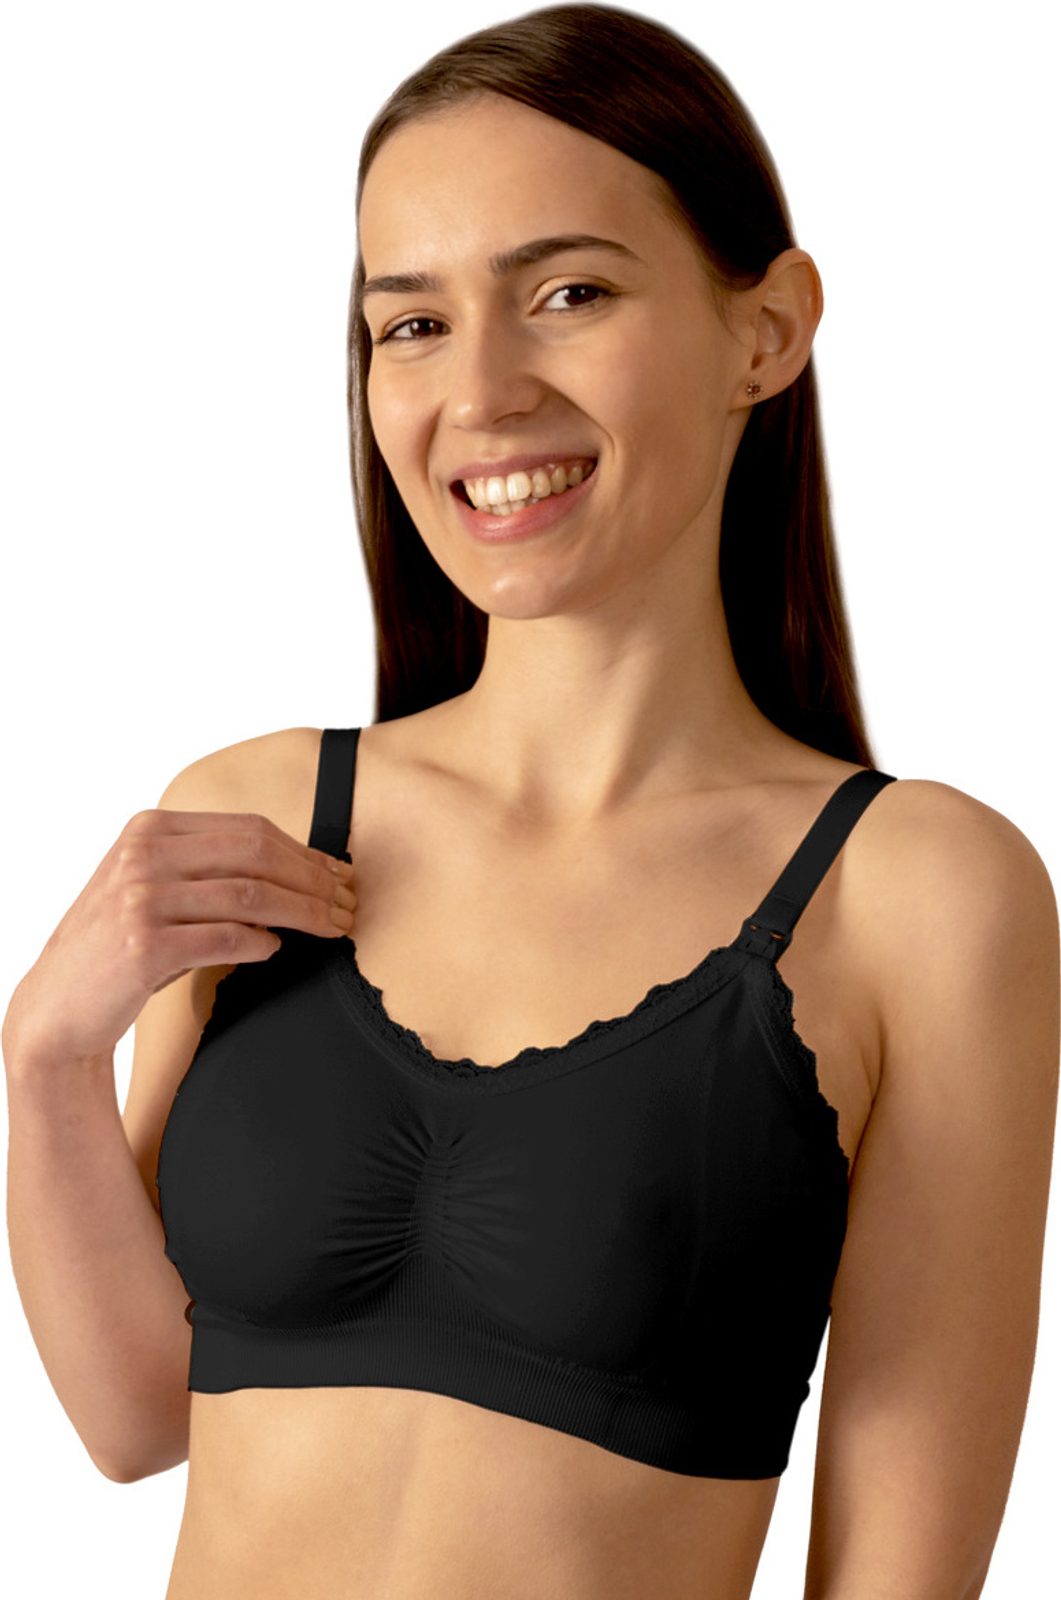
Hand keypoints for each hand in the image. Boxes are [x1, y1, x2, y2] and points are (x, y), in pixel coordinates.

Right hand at [3, 810, 356, 1069]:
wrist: (57, 1008)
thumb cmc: (119, 948)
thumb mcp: (154, 888)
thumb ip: (209, 868)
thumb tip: (302, 869)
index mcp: (150, 828)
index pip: (249, 828)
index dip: (303, 851)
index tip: (338, 875)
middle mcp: (144, 854)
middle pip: (258, 854)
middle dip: (314, 879)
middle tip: (347, 904)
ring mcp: (142, 898)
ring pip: (252, 894)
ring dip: (304, 912)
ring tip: (332, 928)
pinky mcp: (145, 946)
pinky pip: (226, 937)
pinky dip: (261, 943)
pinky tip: (276, 949)